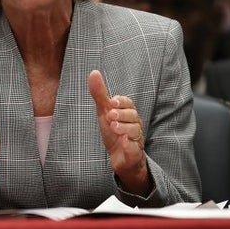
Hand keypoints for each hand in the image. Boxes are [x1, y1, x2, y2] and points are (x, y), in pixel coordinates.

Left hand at [88, 70, 150, 195]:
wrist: (119, 156)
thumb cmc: (113, 131)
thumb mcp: (104, 111)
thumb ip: (99, 93)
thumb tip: (93, 72)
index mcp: (128, 113)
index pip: (129, 103)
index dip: (122, 101)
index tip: (112, 102)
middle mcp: (135, 124)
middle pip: (133, 115)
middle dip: (122, 114)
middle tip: (110, 115)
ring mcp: (136, 139)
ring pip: (135, 131)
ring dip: (124, 128)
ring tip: (113, 127)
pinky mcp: (134, 153)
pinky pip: (135, 149)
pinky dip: (129, 145)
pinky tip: (123, 142)